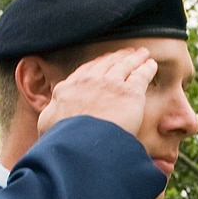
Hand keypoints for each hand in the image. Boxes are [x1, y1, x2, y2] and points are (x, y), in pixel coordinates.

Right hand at [37, 47, 155, 138]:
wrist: (80, 145)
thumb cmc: (61, 141)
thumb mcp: (46, 125)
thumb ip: (50, 116)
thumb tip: (50, 116)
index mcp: (68, 88)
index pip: (85, 71)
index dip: (98, 64)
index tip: (104, 61)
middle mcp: (89, 81)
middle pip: (107, 64)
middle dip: (117, 57)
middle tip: (126, 53)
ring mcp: (111, 85)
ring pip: (125, 65)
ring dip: (134, 58)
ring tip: (142, 54)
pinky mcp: (130, 93)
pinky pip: (141, 75)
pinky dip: (147, 68)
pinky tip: (151, 65)